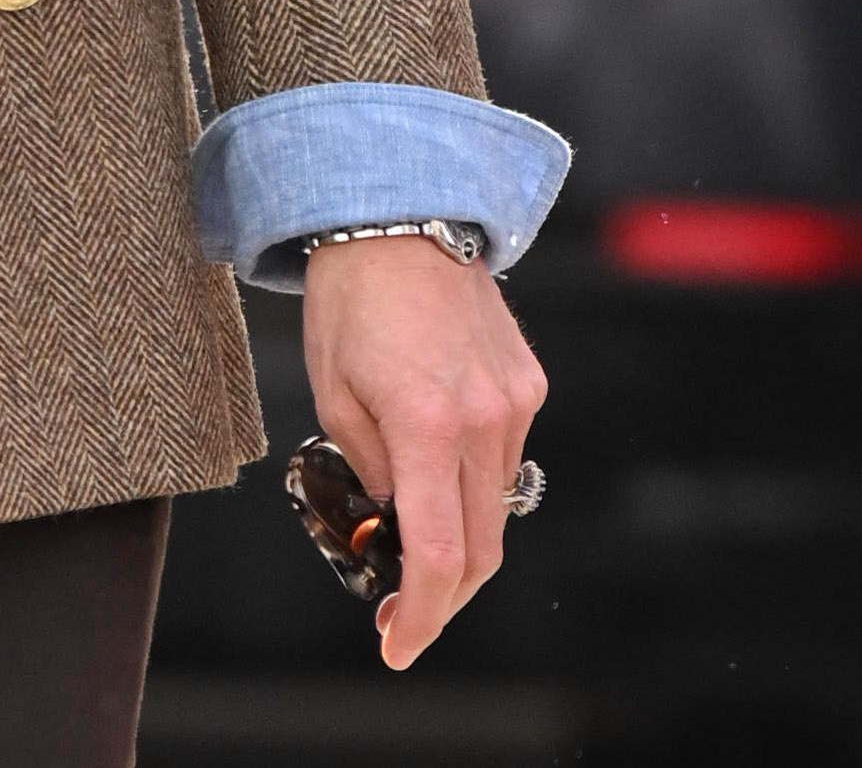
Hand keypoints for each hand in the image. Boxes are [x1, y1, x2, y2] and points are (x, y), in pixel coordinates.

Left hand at [305, 234, 547, 669]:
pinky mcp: (529, 385)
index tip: (399, 645)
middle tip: (403, 614)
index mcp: (427, 425)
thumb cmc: (349, 300)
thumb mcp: (332, 390)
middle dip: (444, 593)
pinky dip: (473, 481)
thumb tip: (394, 519)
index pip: (439, 552)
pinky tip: (436, 473)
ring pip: (497, 506)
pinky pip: (504, 456)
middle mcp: (485, 421)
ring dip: (460, 538)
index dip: (424, 612)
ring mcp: (517, 404)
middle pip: (481, 546)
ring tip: (413, 546)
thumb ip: (368, 465)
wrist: (399, 216)